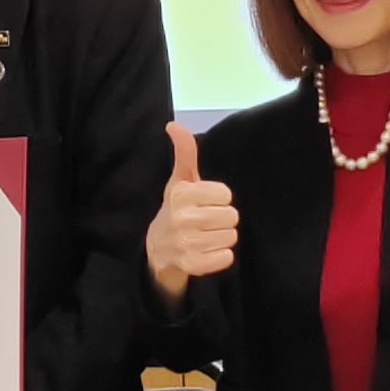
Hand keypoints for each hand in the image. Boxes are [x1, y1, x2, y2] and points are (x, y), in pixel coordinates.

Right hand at [144, 119, 238, 305]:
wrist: (157, 250)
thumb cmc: (176, 210)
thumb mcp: (179, 181)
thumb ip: (185, 152)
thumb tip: (174, 125)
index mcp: (180, 194)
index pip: (226, 194)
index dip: (219, 198)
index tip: (205, 203)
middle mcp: (181, 218)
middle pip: (232, 216)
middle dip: (223, 219)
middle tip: (207, 222)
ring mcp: (186, 243)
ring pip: (231, 237)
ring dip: (222, 238)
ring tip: (206, 236)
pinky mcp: (192, 265)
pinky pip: (226, 257)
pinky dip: (220, 256)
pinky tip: (206, 252)